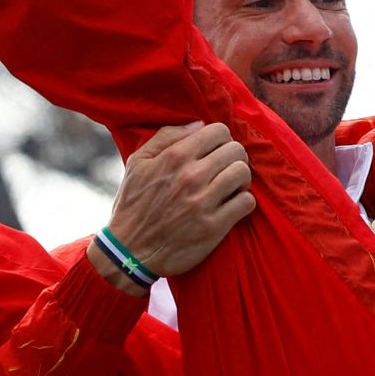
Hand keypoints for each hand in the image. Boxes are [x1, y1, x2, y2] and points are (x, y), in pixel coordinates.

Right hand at [89, 122, 255, 295]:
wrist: (128, 251)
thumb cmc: (133, 205)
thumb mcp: (138, 163)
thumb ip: (166, 137)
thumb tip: (198, 124)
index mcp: (173, 157)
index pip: (218, 131)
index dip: (220, 138)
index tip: (215, 150)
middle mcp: (190, 177)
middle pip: (235, 150)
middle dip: (233, 156)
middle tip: (224, 168)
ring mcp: (203, 203)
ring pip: (243, 173)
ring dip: (240, 178)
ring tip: (231, 186)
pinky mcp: (213, 227)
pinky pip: (246, 202)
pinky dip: (243, 201)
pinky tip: (232, 205)